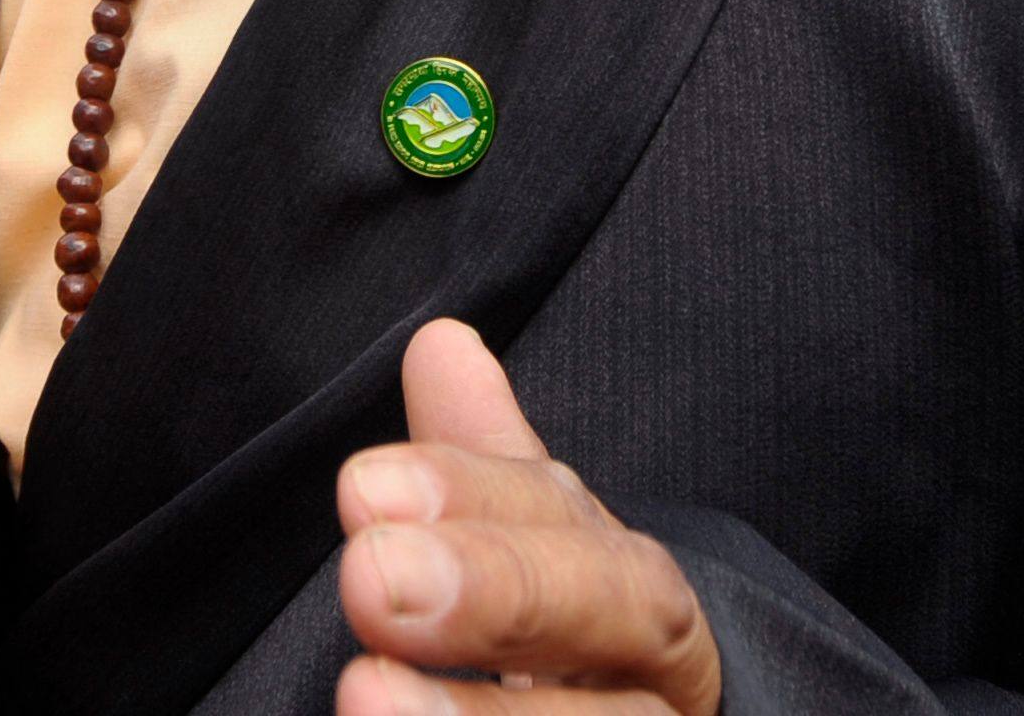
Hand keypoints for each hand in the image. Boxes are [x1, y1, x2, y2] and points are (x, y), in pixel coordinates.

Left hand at [334, 321, 719, 715]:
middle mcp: (661, 686)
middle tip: (371, 578)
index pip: (573, 525)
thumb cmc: (581, 680)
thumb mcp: (540, 565)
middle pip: (611, 621)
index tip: (363, 488)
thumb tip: (441, 342)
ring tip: (363, 694)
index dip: (477, 503)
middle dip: (499, 594)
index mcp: (638, 599)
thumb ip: (487, 474)